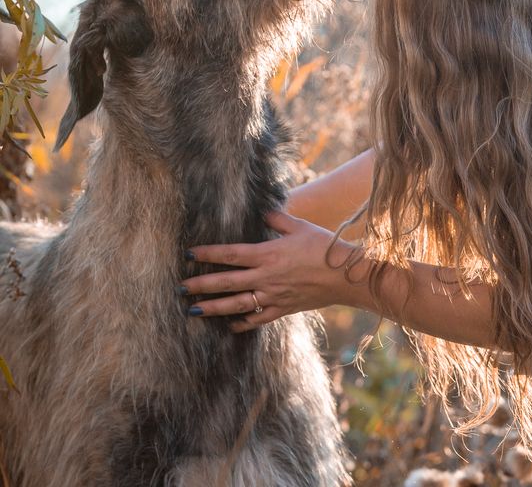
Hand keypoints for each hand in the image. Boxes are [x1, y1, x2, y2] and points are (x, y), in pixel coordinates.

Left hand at [179, 210, 361, 331]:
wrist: (345, 276)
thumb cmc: (323, 246)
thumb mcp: (300, 226)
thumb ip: (278, 219)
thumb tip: (263, 212)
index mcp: (268, 254)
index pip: (231, 254)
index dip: (209, 254)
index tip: (190, 254)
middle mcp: (266, 277)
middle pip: (228, 282)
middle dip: (202, 285)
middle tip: (181, 287)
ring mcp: (274, 296)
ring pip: (237, 304)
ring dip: (214, 308)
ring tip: (194, 310)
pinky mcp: (283, 309)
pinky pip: (258, 318)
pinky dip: (242, 323)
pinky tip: (230, 325)